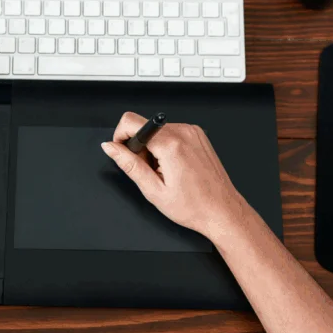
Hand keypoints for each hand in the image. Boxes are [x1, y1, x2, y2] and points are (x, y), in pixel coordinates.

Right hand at [101, 112, 244, 241]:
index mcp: (171, 145)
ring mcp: (193, 132)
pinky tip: (175, 166)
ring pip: (157, 130)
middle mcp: (184, 132)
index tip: (125, 152)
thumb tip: (110, 147)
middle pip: (144, 126)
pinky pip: (171, 132)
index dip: (121, 137)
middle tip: (151, 171)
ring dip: (154, 148)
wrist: (221, 210)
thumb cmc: (194, 206)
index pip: (131, 121)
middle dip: (140, 147)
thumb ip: (129, 165)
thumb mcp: (153, 190)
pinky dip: (167, 146)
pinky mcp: (198, 134)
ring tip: (166, 171)